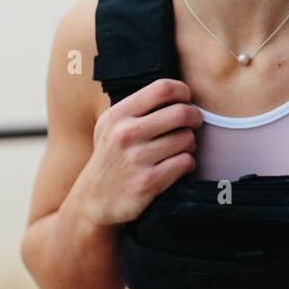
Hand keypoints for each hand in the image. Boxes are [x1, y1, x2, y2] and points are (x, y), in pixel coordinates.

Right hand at [81, 79, 203, 226]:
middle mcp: (126, 134)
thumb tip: (177, 93)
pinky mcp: (149, 182)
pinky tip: (178, 165)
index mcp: (118, 115)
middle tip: (194, 123)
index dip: (183, 91)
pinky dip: (188, 163)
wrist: (93, 200)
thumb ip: (137, 108)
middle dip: (195, 117)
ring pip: (187, 139)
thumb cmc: (110, 157)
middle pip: (181, 113)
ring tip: (181, 148)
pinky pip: (186, 162)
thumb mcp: (111, 126)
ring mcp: (137, 159)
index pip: (162, 89)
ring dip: (190, 143)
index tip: (185, 101)